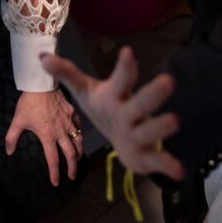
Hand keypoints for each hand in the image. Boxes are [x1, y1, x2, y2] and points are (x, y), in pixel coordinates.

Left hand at [5, 89, 83, 185]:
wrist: (40, 84)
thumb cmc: (28, 103)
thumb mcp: (17, 121)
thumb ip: (12, 138)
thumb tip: (9, 152)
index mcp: (48, 136)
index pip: (53, 160)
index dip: (55, 173)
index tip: (56, 183)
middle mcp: (61, 131)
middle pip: (71, 154)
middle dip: (72, 167)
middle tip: (72, 175)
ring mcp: (68, 121)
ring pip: (79, 141)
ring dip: (79, 152)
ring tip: (79, 158)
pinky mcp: (72, 112)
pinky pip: (79, 126)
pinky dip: (80, 134)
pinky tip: (79, 136)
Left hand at [41, 48, 184, 181]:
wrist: (121, 137)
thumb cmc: (103, 107)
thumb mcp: (84, 91)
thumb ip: (66, 74)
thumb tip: (41, 57)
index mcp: (116, 95)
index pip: (121, 79)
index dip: (124, 67)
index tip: (128, 51)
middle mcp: (132, 112)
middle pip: (143, 102)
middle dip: (153, 93)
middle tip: (168, 80)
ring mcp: (142, 133)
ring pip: (152, 130)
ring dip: (162, 126)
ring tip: (174, 121)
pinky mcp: (148, 155)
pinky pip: (160, 160)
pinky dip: (170, 165)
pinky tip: (180, 171)